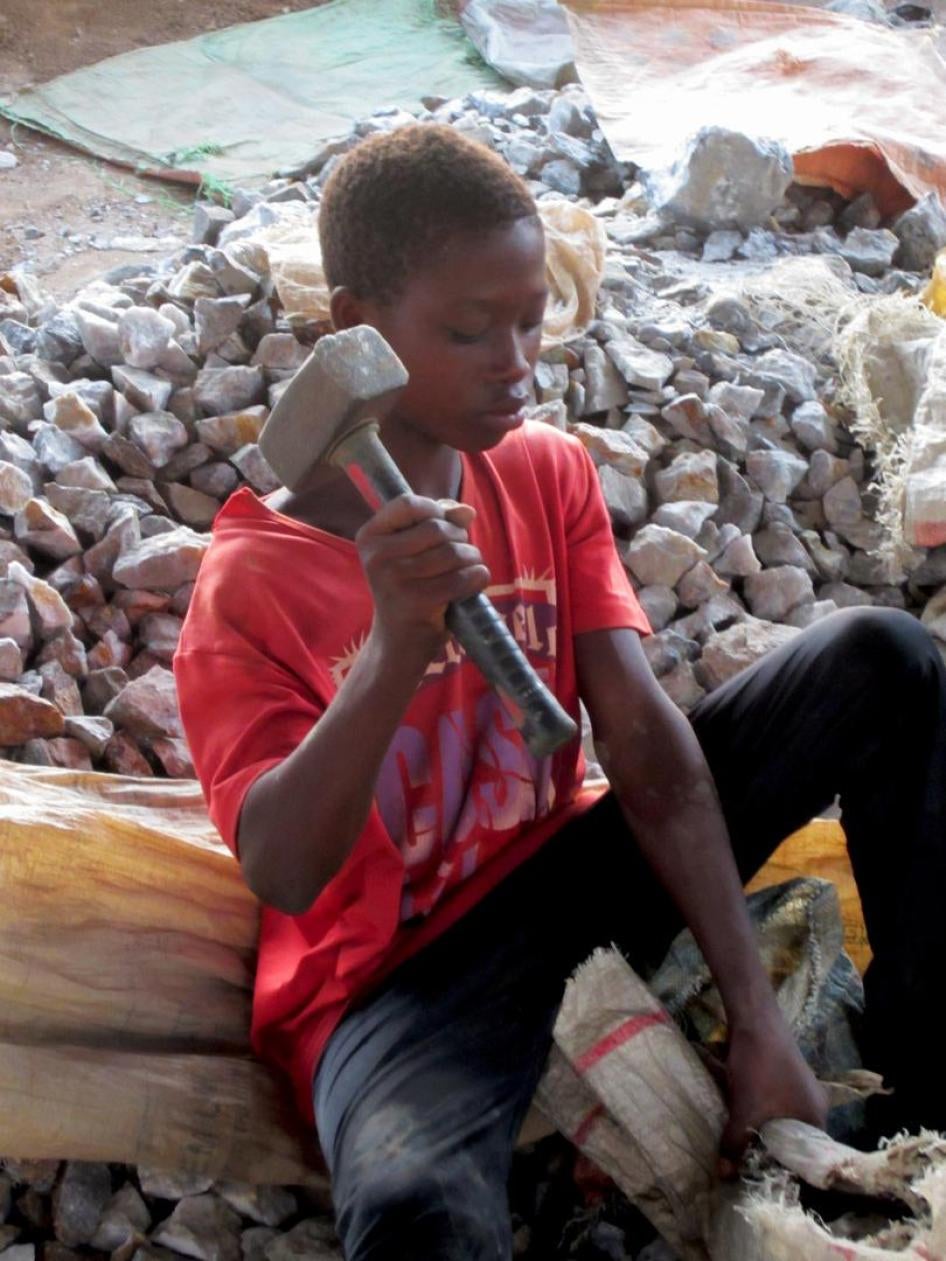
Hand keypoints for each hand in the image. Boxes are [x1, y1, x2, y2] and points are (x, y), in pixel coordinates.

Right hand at [356, 494, 489, 657]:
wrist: (397, 641)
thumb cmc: (408, 589)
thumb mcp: (412, 551)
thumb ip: (437, 523)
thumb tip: (466, 512)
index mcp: (370, 537)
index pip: (408, 504)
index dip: (434, 510)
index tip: (442, 525)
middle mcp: (377, 557)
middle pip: (437, 528)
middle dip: (459, 538)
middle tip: (459, 554)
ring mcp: (395, 580)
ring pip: (454, 552)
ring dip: (472, 558)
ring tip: (468, 568)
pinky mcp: (418, 602)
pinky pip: (463, 578)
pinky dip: (477, 578)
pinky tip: (472, 583)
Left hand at [718, 1011, 828, 1177]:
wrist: (754, 1019)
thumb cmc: (759, 1068)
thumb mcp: (745, 1110)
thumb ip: (735, 1144)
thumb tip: (723, 1175)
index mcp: (817, 1119)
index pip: (807, 1159)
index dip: (785, 1171)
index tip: (763, 1179)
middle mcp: (816, 1105)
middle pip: (795, 1141)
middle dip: (771, 1152)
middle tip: (749, 1164)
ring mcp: (803, 1088)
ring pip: (783, 1121)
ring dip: (764, 1131)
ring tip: (744, 1143)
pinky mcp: (787, 1075)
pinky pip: (777, 1105)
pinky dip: (762, 1113)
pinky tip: (744, 1115)